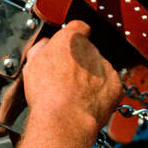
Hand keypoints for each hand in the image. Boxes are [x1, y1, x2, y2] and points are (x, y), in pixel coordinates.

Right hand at [21, 20, 123, 138]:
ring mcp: (105, 67)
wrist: (64, 120)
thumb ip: (41, 49)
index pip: (78, 27)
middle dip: (80, 62)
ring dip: (91, 78)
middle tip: (67, 80)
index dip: (73, 37)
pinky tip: (88, 102)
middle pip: (88, 51)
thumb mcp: (32, 65)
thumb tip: (45, 45)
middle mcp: (91, 49)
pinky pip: (110, 85)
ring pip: (100, 68)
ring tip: (76, 95)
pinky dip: (102, 92)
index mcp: (70, 39)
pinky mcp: (116, 84)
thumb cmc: (46, 95)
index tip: (68, 47)